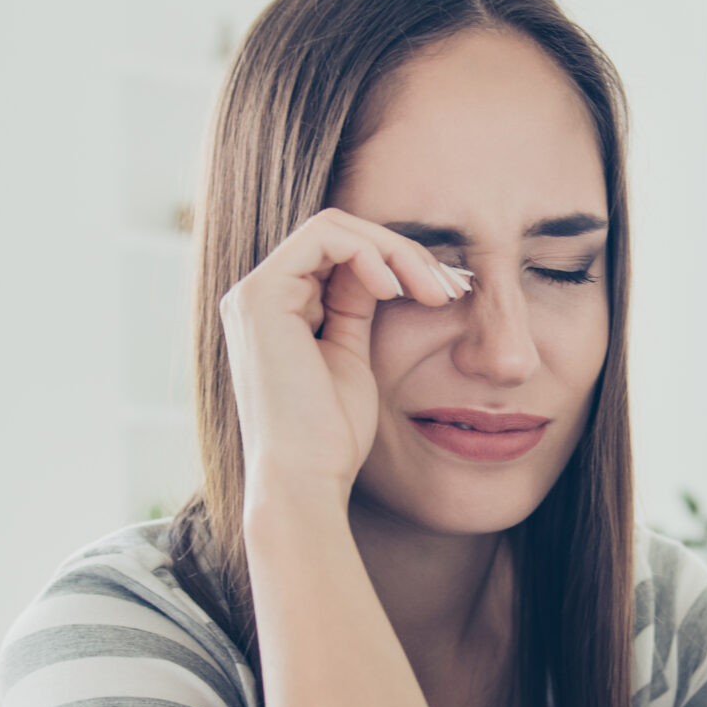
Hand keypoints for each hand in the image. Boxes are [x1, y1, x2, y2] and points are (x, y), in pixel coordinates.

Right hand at [219, 208, 467, 513]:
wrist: (307, 478)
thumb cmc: (331, 437)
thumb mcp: (353, 358)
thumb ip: (357, 308)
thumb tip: (389, 270)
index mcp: (278, 311)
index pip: (340, 257)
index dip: (398, 264)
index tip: (447, 292)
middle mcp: (259, 296)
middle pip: (340, 235)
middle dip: (405, 254)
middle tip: (451, 287)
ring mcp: (254, 294)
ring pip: (336, 228)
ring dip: (397, 251)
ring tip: (435, 290)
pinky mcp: (261, 296)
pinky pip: (326, 237)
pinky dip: (371, 253)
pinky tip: (398, 289)